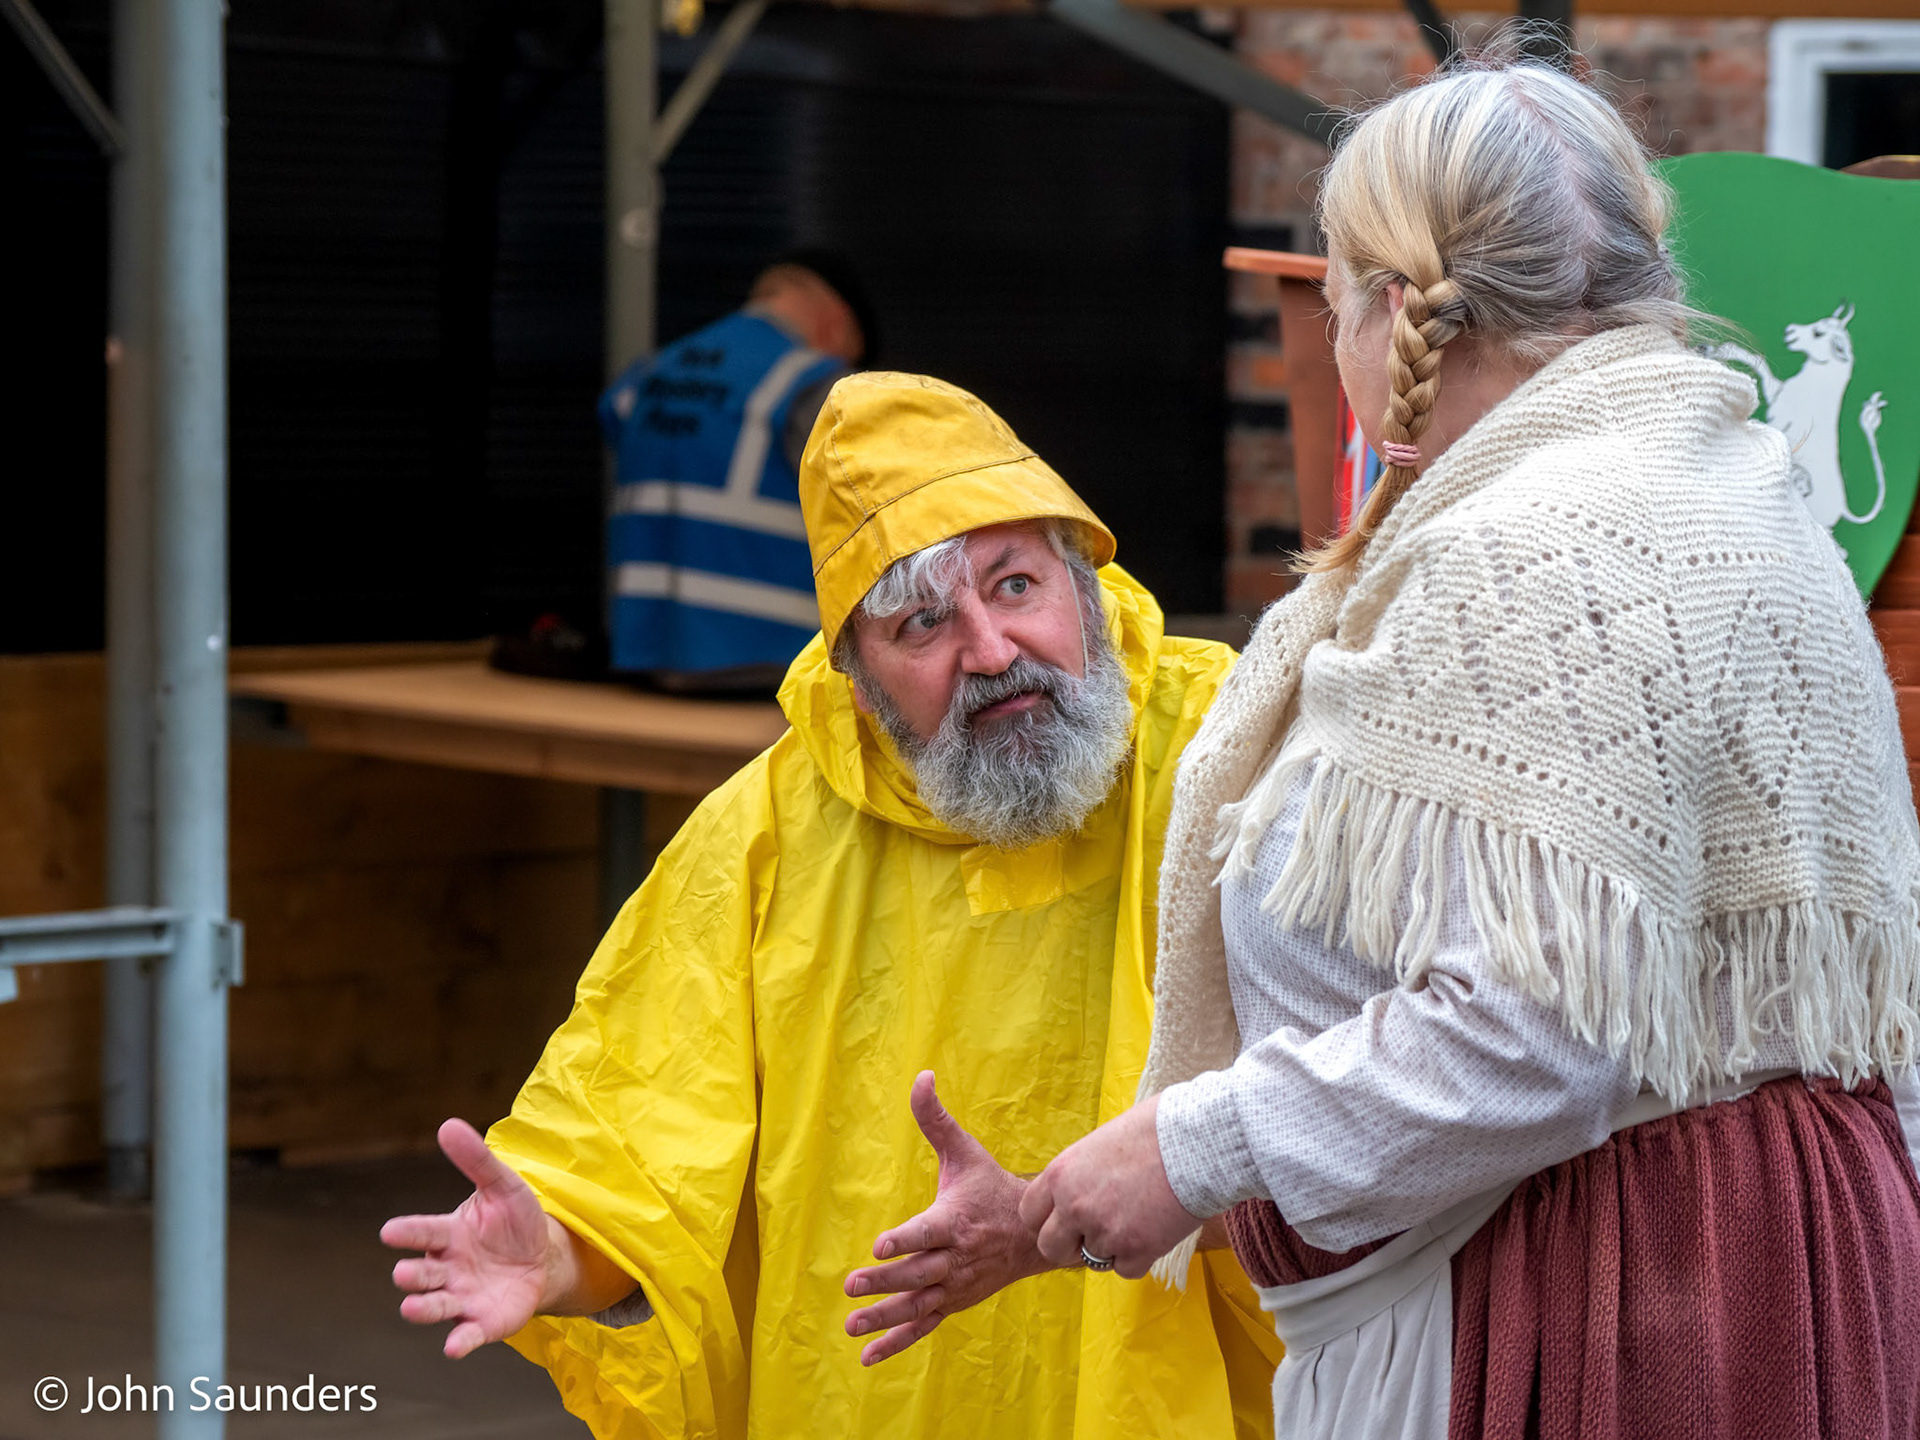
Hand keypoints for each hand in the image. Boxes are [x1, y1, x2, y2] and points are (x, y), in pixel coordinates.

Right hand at [381, 1119, 568, 1357]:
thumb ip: (477, 1160)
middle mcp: (447, 1269)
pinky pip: (466, 1334)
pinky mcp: (482, 1323)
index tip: (389, 1232)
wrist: (542, 1258)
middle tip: (405, 1273)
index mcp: (447, 1234)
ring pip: (435, 1306)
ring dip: (422, 1309)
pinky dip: (459, 1341)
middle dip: (411, 1275)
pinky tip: (453, 1348)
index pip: (423, 1231)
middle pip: (422, 1274)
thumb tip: (448, 1124)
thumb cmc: (514, 1220)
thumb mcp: (503, 1186)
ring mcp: (461, 1298)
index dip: (407, 1232)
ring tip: (412, 1308)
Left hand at [843, 1072, 1055, 1365]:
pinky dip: (898, 1343)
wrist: (1034, 1235)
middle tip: (852, 1285)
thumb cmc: (991, 1187)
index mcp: (956, 1220)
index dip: (904, 1239)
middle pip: (917, 1272)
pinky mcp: (953, 1303)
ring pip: (917, 1305)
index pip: (927, 1231)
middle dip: (885, 1281)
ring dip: (885, 1317)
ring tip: (852, 1326)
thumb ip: (936, 1119)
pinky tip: (868, 1356)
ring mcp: (954, 1286)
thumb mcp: (966, 1151)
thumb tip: (921, 1076)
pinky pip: (924, 1326)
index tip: (879, 1245)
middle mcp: (955, 1258)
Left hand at [1017, 1095, 1201, 1279]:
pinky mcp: (1136, 1250)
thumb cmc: (1153, 1130)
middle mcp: (1074, 1206)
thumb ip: (1079, 1174)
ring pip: (1093, 1259)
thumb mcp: (1099, 1144)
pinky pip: (1126, 1269)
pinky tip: (1155, 1227)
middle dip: (1069, 1246)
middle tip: (1094, 1232)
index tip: (1065, 1219)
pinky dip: (1140, 1256)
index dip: (1047, 1220)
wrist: (1197, 1140)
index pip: (1029, 1214)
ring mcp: (1104, 1232)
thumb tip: (1076, 1194)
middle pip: (1050, 1248)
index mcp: (1060, 1175)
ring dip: (1111, 1246)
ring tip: (1138, 1215)